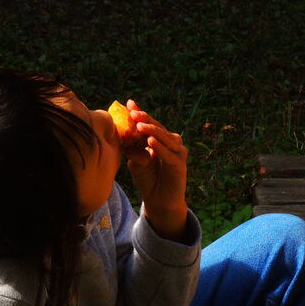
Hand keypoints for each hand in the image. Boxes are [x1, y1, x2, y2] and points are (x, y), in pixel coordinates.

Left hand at [120, 101, 189, 240]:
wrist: (159, 201)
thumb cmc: (147, 180)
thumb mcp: (136, 161)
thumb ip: (133, 148)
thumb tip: (125, 133)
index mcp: (160, 140)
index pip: (149, 124)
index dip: (140, 114)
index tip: (128, 104)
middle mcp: (171, 143)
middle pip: (158, 128)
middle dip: (145, 119)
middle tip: (133, 112)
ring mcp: (177, 153)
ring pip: (164, 138)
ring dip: (152, 131)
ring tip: (139, 125)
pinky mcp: (180, 164)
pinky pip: (168, 154)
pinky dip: (160, 147)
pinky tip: (150, 142)